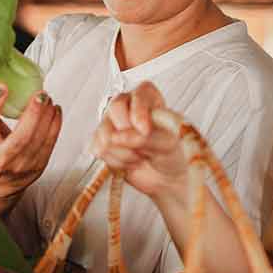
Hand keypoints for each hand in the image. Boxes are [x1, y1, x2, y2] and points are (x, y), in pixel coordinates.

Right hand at [0, 85, 60, 214]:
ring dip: (46, 117)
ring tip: (48, 99)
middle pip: (19, 138)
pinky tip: (55, 110)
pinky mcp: (37, 166)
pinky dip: (55, 125)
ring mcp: (20, 166)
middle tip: (40, 94)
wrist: (0, 181)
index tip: (2, 87)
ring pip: (37, 141)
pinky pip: (49, 144)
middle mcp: (0, 160)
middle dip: (32, 115)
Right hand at [90, 81, 188, 204]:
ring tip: (141, 156)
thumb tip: (120, 136)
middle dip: (129, 133)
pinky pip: (100, 150)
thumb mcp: (169, 142)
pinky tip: (130, 162)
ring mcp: (112, 123)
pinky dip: (116, 161)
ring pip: (105, 133)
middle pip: (114, 108)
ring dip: (125, 152)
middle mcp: (127, 105)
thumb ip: (146, 135)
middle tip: (143, 145)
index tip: (146, 130)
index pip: (138, 95)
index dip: (139, 113)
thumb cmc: (173, 154)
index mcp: (148, 97)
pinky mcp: (102, 142)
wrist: (167, 176)